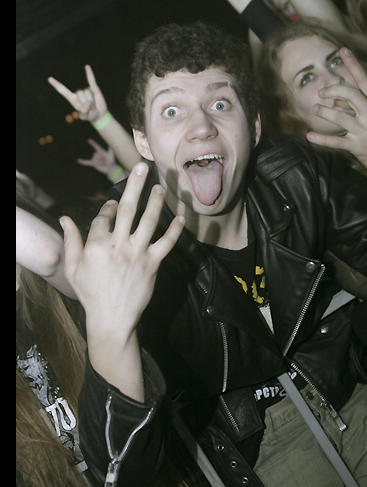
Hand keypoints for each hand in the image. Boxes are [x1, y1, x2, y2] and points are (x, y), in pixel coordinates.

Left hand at [48, 65, 107, 122]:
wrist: (100, 114)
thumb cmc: (90, 116)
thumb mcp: (85, 116)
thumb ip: (84, 111)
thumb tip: (88, 101)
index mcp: (73, 99)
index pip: (63, 91)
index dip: (57, 85)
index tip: (50, 79)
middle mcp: (78, 93)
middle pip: (80, 93)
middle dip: (86, 103)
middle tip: (90, 109)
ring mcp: (86, 90)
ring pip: (87, 92)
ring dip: (92, 100)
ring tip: (93, 105)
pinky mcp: (94, 88)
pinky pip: (91, 80)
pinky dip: (89, 73)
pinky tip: (87, 66)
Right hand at [60, 163, 184, 345]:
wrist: (111, 319)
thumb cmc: (90, 294)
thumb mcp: (72, 268)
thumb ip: (70, 241)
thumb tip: (64, 218)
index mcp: (95, 245)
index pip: (104, 217)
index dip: (109, 207)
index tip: (114, 203)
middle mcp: (117, 246)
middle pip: (127, 209)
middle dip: (135, 185)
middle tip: (142, 166)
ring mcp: (136, 255)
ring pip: (148, 221)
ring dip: (155, 202)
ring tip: (160, 186)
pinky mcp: (152, 265)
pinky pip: (166, 243)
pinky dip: (175, 230)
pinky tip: (181, 217)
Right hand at [77, 139, 117, 175]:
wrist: (110, 168)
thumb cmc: (111, 160)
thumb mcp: (111, 154)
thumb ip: (110, 149)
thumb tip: (111, 144)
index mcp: (100, 151)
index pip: (96, 147)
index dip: (93, 143)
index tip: (89, 140)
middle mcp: (96, 154)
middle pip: (95, 154)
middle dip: (100, 158)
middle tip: (105, 160)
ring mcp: (94, 159)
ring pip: (94, 159)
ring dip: (99, 162)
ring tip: (102, 163)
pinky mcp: (93, 164)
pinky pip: (87, 162)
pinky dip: (83, 162)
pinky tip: (78, 160)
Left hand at [307, 48, 366, 185]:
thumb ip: (362, 107)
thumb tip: (338, 100)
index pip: (365, 81)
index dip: (353, 65)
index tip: (342, 51)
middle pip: (351, 94)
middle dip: (334, 90)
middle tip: (322, 93)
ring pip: (341, 116)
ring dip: (325, 112)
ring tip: (316, 109)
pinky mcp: (359, 147)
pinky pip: (337, 141)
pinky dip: (322, 139)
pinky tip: (309, 136)